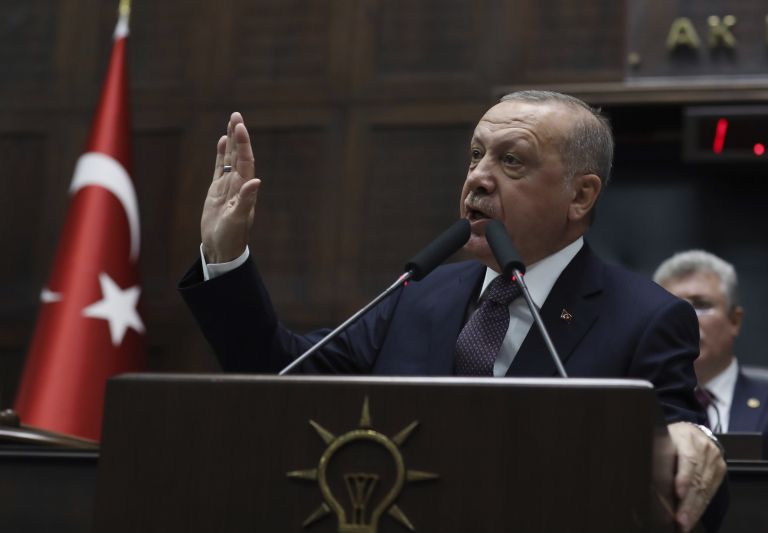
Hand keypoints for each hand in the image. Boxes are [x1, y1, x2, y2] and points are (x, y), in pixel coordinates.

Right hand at [201, 112, 261, 262]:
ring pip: (229, 158)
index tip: (240, 126)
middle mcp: (238, 184)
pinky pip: (220, 168)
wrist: (222, 249)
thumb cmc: (231, 237)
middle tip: (236, 115)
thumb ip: (246, 200)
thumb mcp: (237, 219)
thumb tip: (256, 181)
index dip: (243, 144)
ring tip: (232, 122)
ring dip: (231, 141)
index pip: (245, 161)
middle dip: (238, 135)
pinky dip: (221, 155)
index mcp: (245, 189)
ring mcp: (228, 186)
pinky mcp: (217, 191)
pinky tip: (222, 142)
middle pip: (239, 155)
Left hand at [667, 421, 725, 531]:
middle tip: (679, 520)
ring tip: (685, 523)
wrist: (692, 433)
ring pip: (705, 488)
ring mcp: (715, 459)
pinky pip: (711, 491)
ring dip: (694, 509)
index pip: (688, 458)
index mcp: (686, 436)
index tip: (678, 493)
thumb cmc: (670, 438)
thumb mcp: (661, 439)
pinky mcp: (720, 470)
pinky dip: (701, 506)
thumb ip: (658, 454)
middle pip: (697, 478)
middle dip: (688, 502)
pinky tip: (693, 516)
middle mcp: (704, 447)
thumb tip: (646, 475)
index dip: (683, 477)